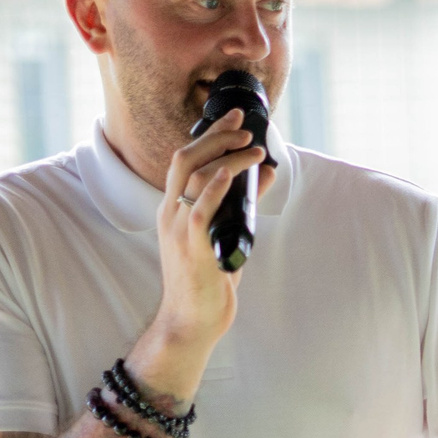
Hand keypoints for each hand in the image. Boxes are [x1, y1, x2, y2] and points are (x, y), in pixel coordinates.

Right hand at [132, 109, 266, 394]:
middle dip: (216, 136)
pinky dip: (216, 187)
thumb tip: (266, 173)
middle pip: (186, 159)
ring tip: (255, 149)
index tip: (233, 117)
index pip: (186, 160)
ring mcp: (179, 229)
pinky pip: (201, 209)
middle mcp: (171, 213)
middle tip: (246, 126)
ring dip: (228, 158)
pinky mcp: (192, 247)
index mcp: (174, 208)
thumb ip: (242, 204)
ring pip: (195, 177)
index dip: (209, 134)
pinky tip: (233, 172)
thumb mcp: (228, 233)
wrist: (191, 320)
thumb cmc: (209, 279)